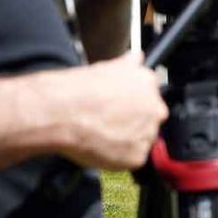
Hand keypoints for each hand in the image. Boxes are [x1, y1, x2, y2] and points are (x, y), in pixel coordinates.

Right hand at [60, 51, 167, 169]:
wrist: (63, 112)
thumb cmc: (80, 89)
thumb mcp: (109, 66)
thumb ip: (129, 63)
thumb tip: (136, 58)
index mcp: (149, 84)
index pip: (151, 97)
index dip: (133, 105)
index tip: (120, 108)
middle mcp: (154, 108)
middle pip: (150, 119)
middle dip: (133, 123)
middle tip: (109, 123)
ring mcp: (147, 133)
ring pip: (141, 140)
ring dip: (127, 140)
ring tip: (102, 135)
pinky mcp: (136, 156)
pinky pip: (132, 159)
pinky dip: (118, 158)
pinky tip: (101, 147)